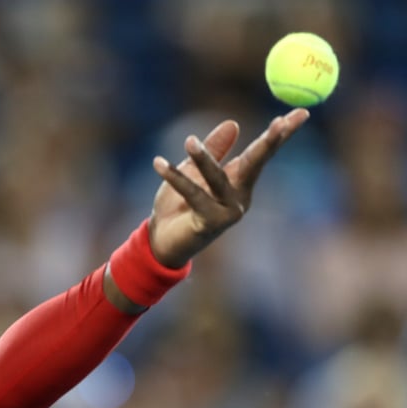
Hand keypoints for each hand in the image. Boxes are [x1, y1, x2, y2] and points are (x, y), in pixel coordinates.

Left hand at [147, 108, 309, 267]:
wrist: (160, 241)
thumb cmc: (177, 205)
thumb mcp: (194, 171)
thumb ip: (213, 150)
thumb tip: (234, 123)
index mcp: (239, 182)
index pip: (262, 153)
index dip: (281, 134)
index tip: (301, 113)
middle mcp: (239, 197)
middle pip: (256, 164)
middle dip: (270, 142)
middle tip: (281, 121)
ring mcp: (228, 212)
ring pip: (217, 178)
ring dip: (203, 159)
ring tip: (190, 141)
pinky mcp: (210, 223)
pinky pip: (192, 194)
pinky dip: (175, 178)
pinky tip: (159, 164)